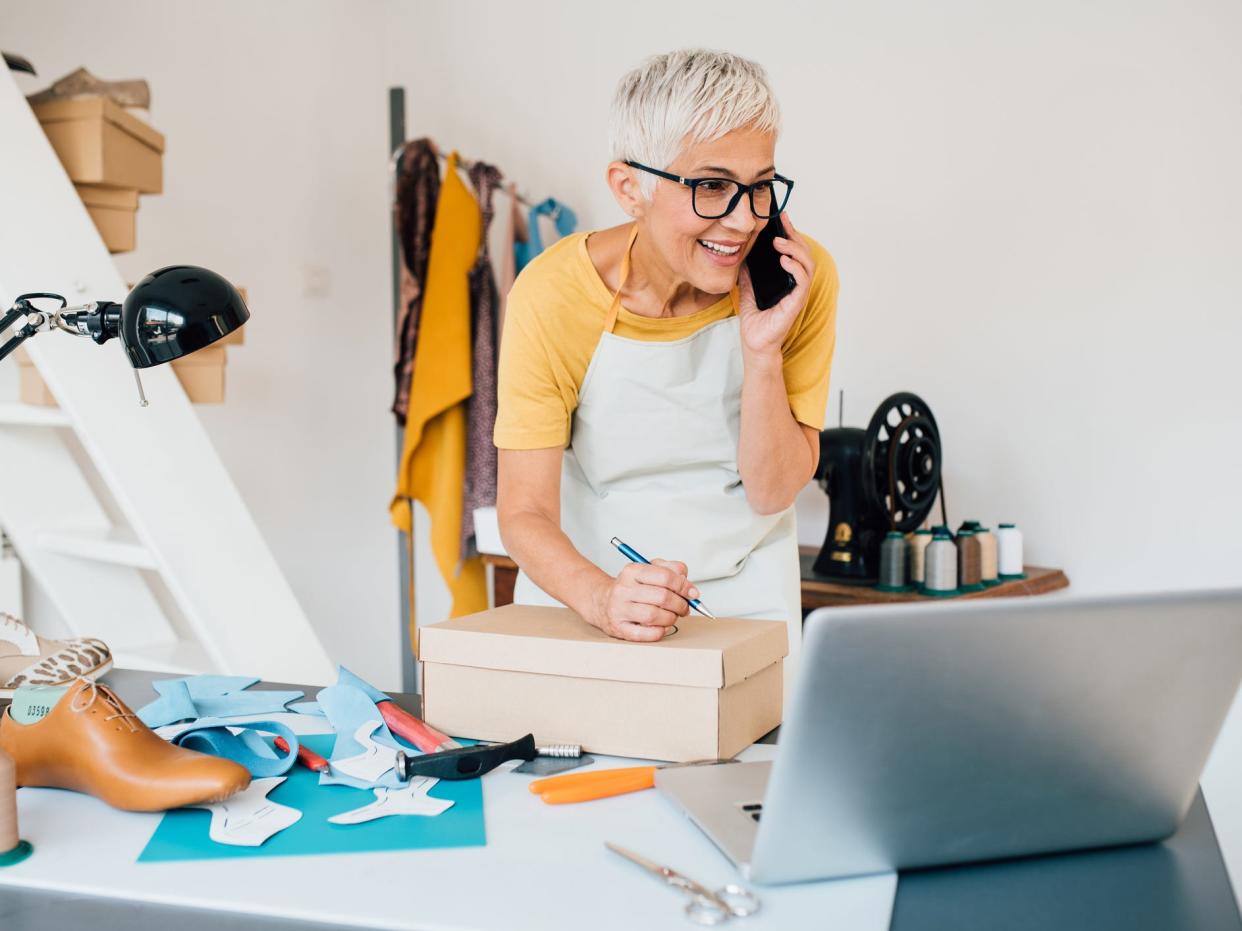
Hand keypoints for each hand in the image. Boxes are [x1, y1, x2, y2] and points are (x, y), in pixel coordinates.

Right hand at [588, 559, 698, 641]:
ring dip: (671, 618)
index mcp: (632, 571)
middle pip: (663, 597)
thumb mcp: (649, 570)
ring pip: (655, 616)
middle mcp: (623, 589)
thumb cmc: (632, 588)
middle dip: (680, 604)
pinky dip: (660, 631)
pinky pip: (646, 633)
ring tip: (671, 616)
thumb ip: (672, 571)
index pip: (665, 576)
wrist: (603, 602)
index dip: (684, 586)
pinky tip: (661, 626)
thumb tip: (690, 588)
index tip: (692, 593)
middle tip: (684, 607)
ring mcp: (619, 609)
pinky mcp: (619, 628)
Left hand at [737, 211, 815, 357]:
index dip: (791, 232)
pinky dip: (795, 268)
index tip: (782, 216)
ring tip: (779, 241)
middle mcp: (796, 283)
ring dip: (795, 249)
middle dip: (794, 234)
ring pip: (807, 264)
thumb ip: (749, 271)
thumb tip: (742, 250)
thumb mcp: (747, 287)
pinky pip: (802, 281)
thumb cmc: (755, 319)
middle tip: (782, 222)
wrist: (754, 342)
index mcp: (787, 278)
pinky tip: (784, 260)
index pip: (794, 250)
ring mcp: (798, 293)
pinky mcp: (796, 303)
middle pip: (804, 252)